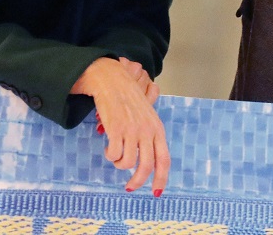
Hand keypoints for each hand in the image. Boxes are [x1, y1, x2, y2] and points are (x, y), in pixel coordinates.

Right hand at [72, 57, 169, 193]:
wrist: (112, 80)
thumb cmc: (128, 98)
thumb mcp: (146, 116)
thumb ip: (149, 136)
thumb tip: (146, 163)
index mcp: (157, 129)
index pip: (164, 159)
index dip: (161, 178)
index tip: (156, 192)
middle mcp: (147, 131)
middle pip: (146, 166)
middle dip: (137, 181)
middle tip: (129, 187)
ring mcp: (132, 130)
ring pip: (127, 163)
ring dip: (119, 164)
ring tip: (115, 155)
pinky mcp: (116, 129)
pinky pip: (113, 154)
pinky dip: (110, 155)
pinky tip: (108, 148)